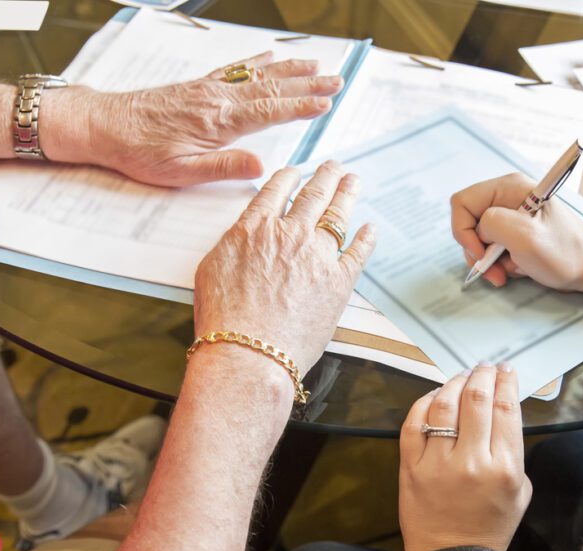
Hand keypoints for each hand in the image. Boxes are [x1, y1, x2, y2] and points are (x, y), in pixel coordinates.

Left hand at [46, 52, 341, 186]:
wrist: (105, 126)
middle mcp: (218, 98)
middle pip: (272, 87)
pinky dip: (258, 61)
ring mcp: (209, 88)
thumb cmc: (140, 153)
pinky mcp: (198, 86)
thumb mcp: (181, 172)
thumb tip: (261, 168)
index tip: (327, 103)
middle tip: (337, 80)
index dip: (301, 106)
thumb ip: (223, 167)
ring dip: (290, 69)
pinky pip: (236, 68)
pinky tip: (271, 57)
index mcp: (219, 122)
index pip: (271, 111)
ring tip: (317, 64)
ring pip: (258, 74)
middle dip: (307, 83)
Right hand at [192, 161, 375, 375]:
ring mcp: (318, 256)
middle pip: (313, 195)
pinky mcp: (339, 282)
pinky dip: (366, 238)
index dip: (289, 177)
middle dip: (325, 176)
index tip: (297, 172)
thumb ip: (234, 244)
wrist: (249, 352)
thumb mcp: (212, 269)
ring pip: (338, 215)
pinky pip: (358, 252)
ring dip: (347, 194)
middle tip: (333, 166)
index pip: (276, 191)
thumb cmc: (224, 320)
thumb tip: (244, 236)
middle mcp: (290, 234)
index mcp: (256, 228)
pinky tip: (370, 229)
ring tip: (353, 182)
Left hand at [399, 363, 531, 550]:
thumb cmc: (489, 526)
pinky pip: (413, 423)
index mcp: (504, 468)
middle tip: (485, 368)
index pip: (506, 409)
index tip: (506, 371)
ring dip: (455, 383)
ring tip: (462, 377)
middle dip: (482, 375)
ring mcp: (437, 463)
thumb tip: (502, 414)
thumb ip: (514, 452)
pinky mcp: (410, 467)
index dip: (506, 382)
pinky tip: (434, 396)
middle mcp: (471, 462)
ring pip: (444, 405)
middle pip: (476, 400)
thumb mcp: (520, 491)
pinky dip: (424, 402)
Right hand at [451, 173, 582, 293]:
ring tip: (507, 272)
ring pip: (477, 239)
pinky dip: (497, 263)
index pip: (462, 202)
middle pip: (468, 222)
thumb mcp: (526, 236)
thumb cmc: (564, 251)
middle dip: (476, 250)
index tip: (480, 252)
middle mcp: (505, 197)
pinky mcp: (512, 232)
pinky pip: (490, 247)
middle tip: (493, 270)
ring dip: (487, 261)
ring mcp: (509, 215)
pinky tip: (516, 267)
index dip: (463, 230)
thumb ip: (492, 224)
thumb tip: (478, 230)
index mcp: (508, 188)